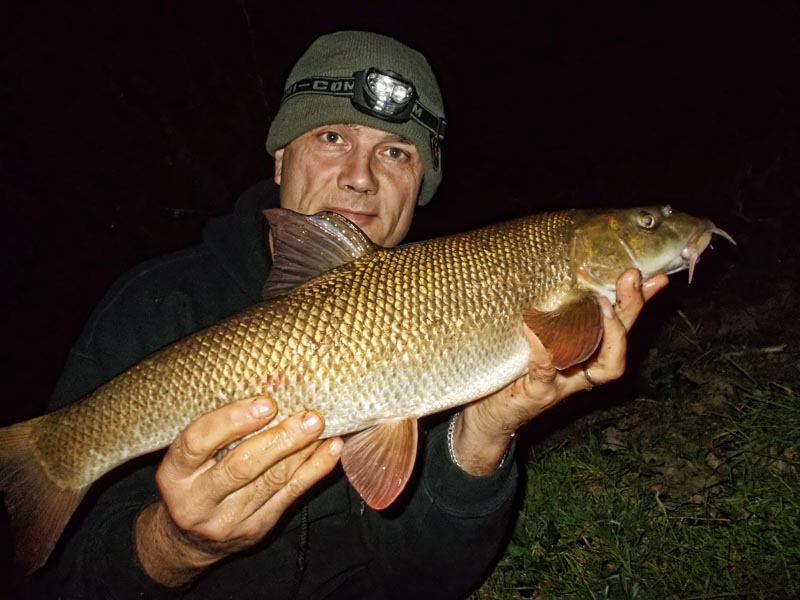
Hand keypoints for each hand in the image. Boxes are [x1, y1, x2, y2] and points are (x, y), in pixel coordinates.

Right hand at [135, 398, 342, 586]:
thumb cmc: (194, 478)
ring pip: (271, 481)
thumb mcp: (190, 456)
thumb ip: (217, 428)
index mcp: (174, 474)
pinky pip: (289, 496)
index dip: (232, 420)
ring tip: (321, 426)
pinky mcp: (255, 529)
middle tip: (308, 417)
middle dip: (279, 439)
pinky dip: (313, 470)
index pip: (197, 442)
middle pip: (241, 467)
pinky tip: (330, 449)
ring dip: (302, 451)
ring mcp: (227, 520)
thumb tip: (269, 384)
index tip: (266, 403)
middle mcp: (197, 501)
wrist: (187, 538)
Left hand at [452, 269, 668, 474]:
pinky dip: (542, 349)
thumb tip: (554, 272)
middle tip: (630, 280)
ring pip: (603, 367)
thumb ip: (547, 316)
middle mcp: (581, 371)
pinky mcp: (538, 393)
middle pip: (620, 343)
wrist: (488, 416)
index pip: (621, 326)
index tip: (653, 278)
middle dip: (630, 310)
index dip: (638, 304)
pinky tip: (534, 329)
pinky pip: (545, 369)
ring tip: (601, 304)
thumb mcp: (531, 337)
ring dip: (608, 333)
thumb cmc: (509, 371)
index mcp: (584, 354)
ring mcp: (563, 384)